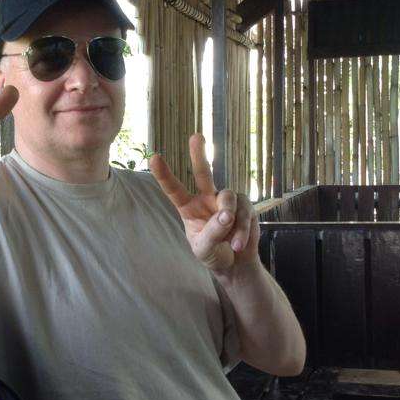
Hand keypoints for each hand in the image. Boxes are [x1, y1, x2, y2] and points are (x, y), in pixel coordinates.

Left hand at [149, 133, 259, 271]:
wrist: (235, 263)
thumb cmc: (213, 253)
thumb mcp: (205, 249)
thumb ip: (211, 233)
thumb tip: (226, 215)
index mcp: (188, 207)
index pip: (174, 190)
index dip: (164, 174)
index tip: (154, 157)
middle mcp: (206, 199)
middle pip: (203, 173)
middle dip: (199, 154)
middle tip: (196, 136)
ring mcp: (226, 200)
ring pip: (228, 197)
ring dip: (231, 221)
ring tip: (233, 243)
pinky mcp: (244, 205)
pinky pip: (244, 212)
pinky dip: (243, 230)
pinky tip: (239, 244)